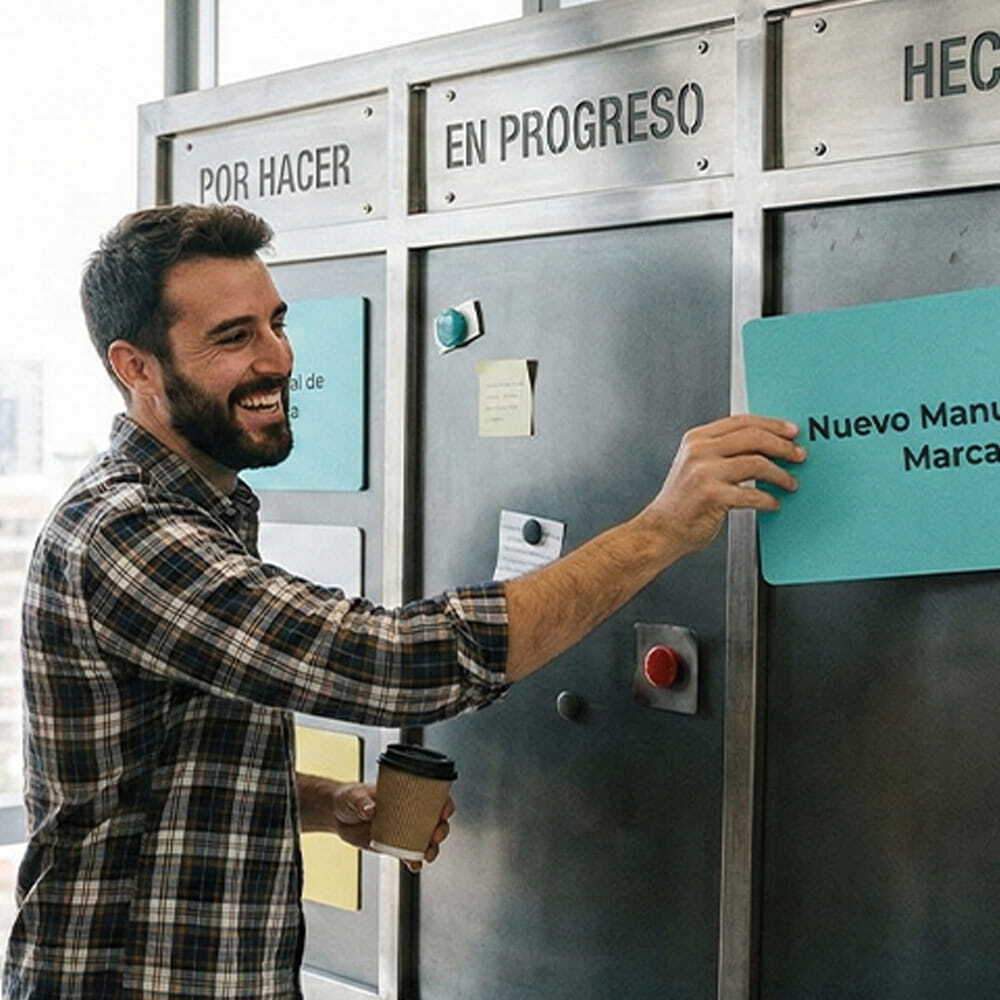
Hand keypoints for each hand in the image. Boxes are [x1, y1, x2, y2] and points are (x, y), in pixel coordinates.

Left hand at [328, 781, 455, 873]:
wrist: (337, 816)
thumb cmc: (349, 798)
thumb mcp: (354, 796)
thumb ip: (362, 802)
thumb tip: (370, 810)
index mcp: (405, 795)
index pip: (433, 797)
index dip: (444, 804)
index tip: (444, 812)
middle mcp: (408, 813)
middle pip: (435, 821)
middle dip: (441, 830)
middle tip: (436, 836)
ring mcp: (402, 831)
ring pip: (426, 841)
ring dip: (432, 849)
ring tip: (427, 855)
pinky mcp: (393, 846)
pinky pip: (409, 855)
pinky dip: (415, 862)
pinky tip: (415, 866)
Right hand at [646, 414, 804, 554]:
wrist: (661, 530)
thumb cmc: (682, 501)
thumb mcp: (696, 465)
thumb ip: (722, 451)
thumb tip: (765, 445)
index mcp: (696, 439)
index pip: (742, 421)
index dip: (772, 424)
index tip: (791, 431)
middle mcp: (699, 451)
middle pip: (753, 437)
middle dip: (783, 446)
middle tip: (798, 455)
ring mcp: (704, 473)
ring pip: (757, 463)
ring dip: (781, 474)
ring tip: (790, 482)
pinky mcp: (712, 496)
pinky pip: (752, 494)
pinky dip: (768, 499)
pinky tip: (773, 503)